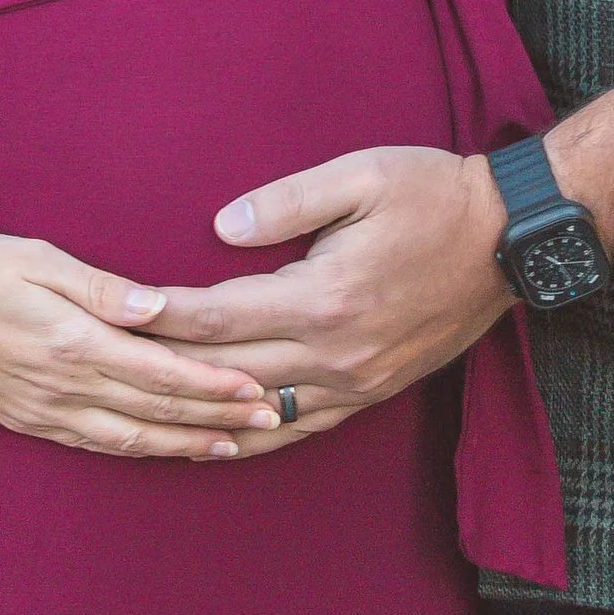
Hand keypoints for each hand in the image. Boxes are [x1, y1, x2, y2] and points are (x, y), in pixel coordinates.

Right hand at [0, 234, 280, 460]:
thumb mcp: (42, 259)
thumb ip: (104, 287)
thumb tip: (159, 306)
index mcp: (77, 343)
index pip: (163, 373)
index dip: (214, 384)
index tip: (257, 386)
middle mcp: (71, 387)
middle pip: (159, 412)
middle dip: (218, 416)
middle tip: (269, 416)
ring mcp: (54, 412)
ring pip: (135, 440)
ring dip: (188, 444)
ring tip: (234, 444)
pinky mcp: (39, 424)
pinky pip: (101, 447)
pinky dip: (143, 453)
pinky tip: (168, 452)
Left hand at [138, 147, 512, 443]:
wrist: (508, 239)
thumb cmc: (432, 194)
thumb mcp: (360, 176)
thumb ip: (286, 203)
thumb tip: (222, 227)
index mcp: (323, 298)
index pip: (218, 316)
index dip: (161, 315)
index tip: (115, 311)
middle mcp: (335, 354)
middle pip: (226, 370)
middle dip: (163, 368)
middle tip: (105, 366)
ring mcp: (356, 383)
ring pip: (260, 413)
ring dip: (201, 414)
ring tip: (144, 417)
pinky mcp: (373, 393)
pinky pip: (302, 428)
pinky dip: (254, 436)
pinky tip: (220, 438)